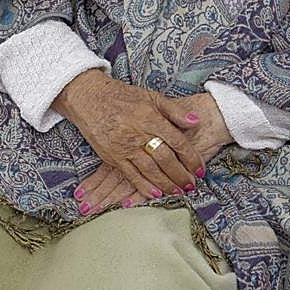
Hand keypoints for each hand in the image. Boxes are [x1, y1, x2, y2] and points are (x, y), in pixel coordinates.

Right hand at [74, 92, 232, 212]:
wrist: (90, 98)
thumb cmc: (122, 96)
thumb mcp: (151, 96)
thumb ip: (174, 110)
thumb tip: (195, 122)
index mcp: (150, 117)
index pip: (177, 141)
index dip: (191, 157)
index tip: (200, 168)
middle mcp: (138, 134)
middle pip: (165, 159)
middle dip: (181, 175)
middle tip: (192, 185)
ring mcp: (124, 147)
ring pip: (150, 171)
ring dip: (166, 184)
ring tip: (178, 192)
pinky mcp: (113, 157)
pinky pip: (131, 176)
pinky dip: (144, 187)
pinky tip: (156, 194)